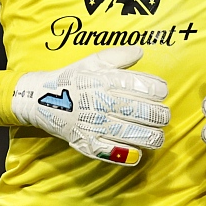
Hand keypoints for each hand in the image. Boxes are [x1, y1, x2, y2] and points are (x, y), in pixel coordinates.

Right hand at [11, 46, 169, 165]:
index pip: (143, 86)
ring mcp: (96, 125)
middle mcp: (103, 103)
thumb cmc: (71, 78)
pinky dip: (132, 154)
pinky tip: (139, 152)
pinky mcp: (89, 143)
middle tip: (164, 116)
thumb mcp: (92, 61)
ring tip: (158, 135)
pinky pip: (116, 153)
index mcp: (105, 80)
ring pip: (135, 134)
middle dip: (161, 115)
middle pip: (144, 112)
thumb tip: (140, 51)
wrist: (41, 99)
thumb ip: (118, 55)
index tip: (162, 92)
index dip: (159, 90)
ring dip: (153, 136)